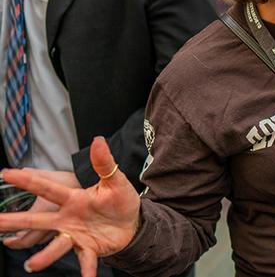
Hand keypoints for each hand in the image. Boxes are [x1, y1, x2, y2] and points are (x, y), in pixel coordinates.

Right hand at [0, 137, 140, 274]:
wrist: (132, 221)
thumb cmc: (119, 200)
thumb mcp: (115, 180)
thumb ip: (104, 163)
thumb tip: (97, 140)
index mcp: (73, 199)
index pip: (47, 188)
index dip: (28, 181)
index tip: (6, 173)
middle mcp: (68, 218)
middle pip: (37, 221)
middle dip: (14, 222)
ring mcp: (77, 235)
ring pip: (57, 244)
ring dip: (45, 255)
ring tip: (32, 265)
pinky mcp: (89, 248)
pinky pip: (86, 261)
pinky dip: (86, 271)